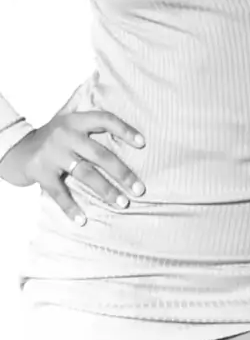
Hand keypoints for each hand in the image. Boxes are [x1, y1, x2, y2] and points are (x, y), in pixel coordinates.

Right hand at [0, 110, 146, 224]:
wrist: (16, 149)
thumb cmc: (52, 139)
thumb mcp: (69, 125)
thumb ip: (91, 129)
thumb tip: (132, 140)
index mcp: (76, 120)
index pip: (105, 120)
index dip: (125, 130)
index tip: (143, 144)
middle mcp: (66, 134)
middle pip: (100, 154)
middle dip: (122, 173)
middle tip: (139, 189)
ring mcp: (53, 153)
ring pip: (85, 174)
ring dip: (106, 190)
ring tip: (122, 204)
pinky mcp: (40, 172)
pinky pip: (59, 192)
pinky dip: (71, 208)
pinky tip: (83, 220)